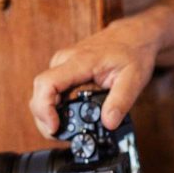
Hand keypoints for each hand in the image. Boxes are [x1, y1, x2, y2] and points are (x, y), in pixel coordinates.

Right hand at [29, 17, 158, 134]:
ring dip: (47, 114)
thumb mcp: (134, 79)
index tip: (54, 126)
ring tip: (64, 131)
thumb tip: (109, 123)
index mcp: (80, 61)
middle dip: (44, 118)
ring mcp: (62, 63)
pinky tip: (66, 117)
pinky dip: (53, 106)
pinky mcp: (64, 68)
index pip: (47, 83)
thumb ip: (121, 102)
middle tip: (61, 136)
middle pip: (39, 92)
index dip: (44, 108)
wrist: (134, 36)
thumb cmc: (133, 52)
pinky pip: (50, 89)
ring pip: (42, 92)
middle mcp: (65, 60)